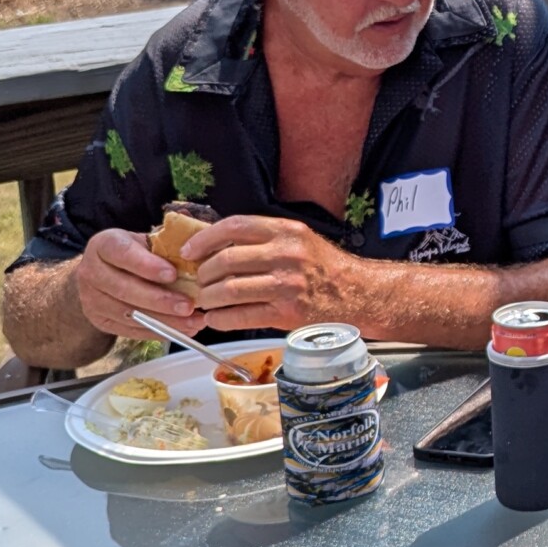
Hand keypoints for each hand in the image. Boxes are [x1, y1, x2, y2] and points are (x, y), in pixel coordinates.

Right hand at [74, 226, 201, 337]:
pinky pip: (131, 330)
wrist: (100, 274)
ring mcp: (92, 300)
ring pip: (129, 314)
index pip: (122, 254)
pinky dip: (159, 332)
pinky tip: (182, 329)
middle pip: (125, 289)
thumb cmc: (133, 254)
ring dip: (165, 321)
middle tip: (190, 306)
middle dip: (160, 300)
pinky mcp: (100, 321)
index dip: (147, 265)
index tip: (173, 274)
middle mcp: (91, 272)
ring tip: (194, 322)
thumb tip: (202, 250)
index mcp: (103, 245)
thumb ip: (166, 245)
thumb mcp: (144, 242)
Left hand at [184, 215, 365, 332]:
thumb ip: (264, 239)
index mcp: (285, 231)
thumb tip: (216, 246)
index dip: (204, 239)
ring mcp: (286, 285)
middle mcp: (285, 254)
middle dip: (203, 275)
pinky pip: (241, 316)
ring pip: (229, 290)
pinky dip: (221, 319)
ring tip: (205, 302)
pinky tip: (216, 318)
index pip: (234, 227)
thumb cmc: (324, 267)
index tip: (189, 251)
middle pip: (226, 261)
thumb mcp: (298, 240)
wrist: (358, 294)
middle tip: (199, 283)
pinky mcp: (287, 312)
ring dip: (208, 299)